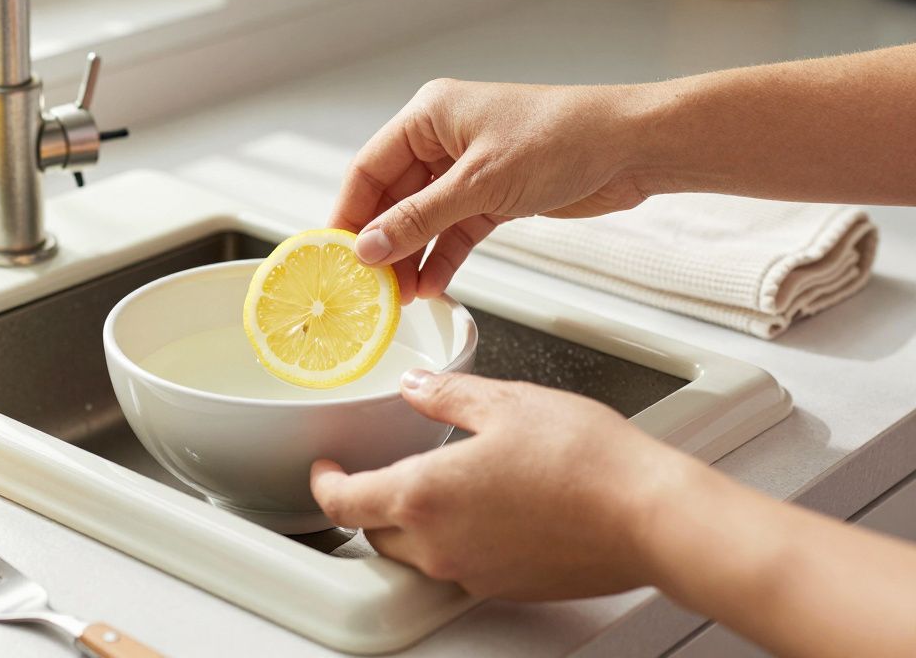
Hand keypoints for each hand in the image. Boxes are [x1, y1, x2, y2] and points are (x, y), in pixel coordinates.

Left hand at [309, 370, 690, 599]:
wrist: (650, 516)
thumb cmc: (586, 460)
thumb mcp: (506, 403)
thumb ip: (447, 395)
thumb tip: (417, 387)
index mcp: (425, 496)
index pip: (344, 502)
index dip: (324, 483)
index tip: (325, 468)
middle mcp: (440, 545)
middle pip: (376, 532)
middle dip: (369, 501)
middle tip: (380, 470)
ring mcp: (473, 572)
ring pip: (416, 552)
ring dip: (411, 523)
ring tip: (438, 484)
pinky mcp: (507, 585)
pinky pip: (460, 564)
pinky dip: (456, 538)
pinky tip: (487, 507)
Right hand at [330, 79, 651, 301]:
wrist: (632, 147)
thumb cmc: (564, 138)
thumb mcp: (480, 184)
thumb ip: (420, 219)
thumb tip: (369, 247)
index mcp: (429, 115)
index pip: (368, 168)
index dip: (348, 213)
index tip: (332, 255)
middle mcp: (443, 138)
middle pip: (392, 197)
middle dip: (381, 242)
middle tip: (366, 285)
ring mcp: (468, 168)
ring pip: (423, 219)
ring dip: (411, 256)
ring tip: (398, 296)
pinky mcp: (494, 195)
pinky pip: (454, 230)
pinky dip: (443, 256)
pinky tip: (432, 285)